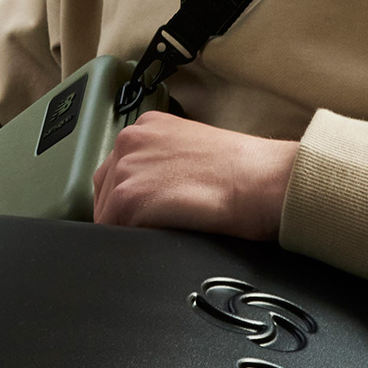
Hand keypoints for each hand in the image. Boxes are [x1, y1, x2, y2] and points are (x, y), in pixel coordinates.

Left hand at [90, 112, 298, 239]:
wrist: (263, 180)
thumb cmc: (246, 171)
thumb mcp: (194, 152)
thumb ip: (164, 163)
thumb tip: (154, 193)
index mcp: (147, 127)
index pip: (117, 169)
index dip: (129, 197)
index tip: (145, 212)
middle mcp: (130, 141)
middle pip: (104, 190)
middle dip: (123, 213)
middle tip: (155, 228)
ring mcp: (126, 168)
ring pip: (107, 213)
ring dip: (128, 229)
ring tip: (161, 235)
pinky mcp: (129, 197)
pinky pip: (114, 230)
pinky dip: (133, 240)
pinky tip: (161, 239)